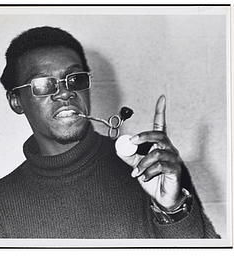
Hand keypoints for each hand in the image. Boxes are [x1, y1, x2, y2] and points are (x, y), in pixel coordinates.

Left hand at [117, 95, 182, 209]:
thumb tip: (119, 146)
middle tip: (132, 142)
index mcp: (159, 145)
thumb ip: (129, 155)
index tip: (161, 98)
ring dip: (142, 163)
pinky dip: (148, 172)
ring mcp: (173, 159)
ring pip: (156, 153)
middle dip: (144, 136)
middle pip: (159, 135)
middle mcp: (168, 149)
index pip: (160, 125)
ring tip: (136, 173)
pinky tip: (144, 177)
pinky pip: (160, 166)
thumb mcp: (137, 165)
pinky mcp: (175, 169)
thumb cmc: (152, 178)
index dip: (160, 112)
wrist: (161, 197)